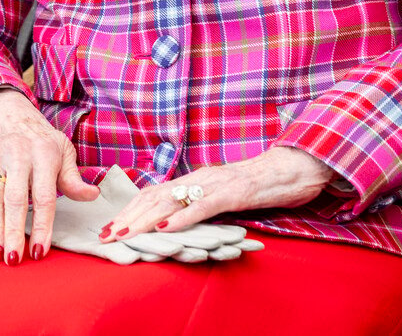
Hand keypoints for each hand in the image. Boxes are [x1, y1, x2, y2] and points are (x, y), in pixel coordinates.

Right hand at [0, 89, 97, 263]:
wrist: (4, 113)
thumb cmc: (38, 140)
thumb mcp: (61, 151)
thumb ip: (73, 178)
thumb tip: (93, 195)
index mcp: (43, 153)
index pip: (44, 195)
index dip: (42, 225)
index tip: (40, 251)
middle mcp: (16, 154)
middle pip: (14, 199)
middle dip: (13, 232)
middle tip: (14, 259)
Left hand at [101, 146, 333, 242]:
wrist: (296, 166)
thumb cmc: (262, 184)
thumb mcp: (225, 195)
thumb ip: (202, 204)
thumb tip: (178, 220)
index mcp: (196, 179)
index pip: (154, 193)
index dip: (130, 210)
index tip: (109, 227)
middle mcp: (200, 178)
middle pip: (155, 196)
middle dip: (128, 217)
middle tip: (105, 235)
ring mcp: (216, 183)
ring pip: (173, 200)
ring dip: (144, 219)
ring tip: (124, 234)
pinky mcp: (235, 193)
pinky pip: (204, 205)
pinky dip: (182, 217)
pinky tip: (164, 228)